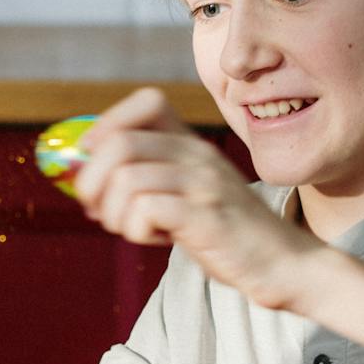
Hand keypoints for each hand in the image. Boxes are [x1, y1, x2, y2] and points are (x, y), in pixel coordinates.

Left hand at [71, 88, 324, 310]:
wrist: (281, 262)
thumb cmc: (225, 232)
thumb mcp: (187, 191)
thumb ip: (147, 177)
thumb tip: (82, 179)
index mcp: (192, 142)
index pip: (146, 101)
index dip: (107, 125)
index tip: (94, 159)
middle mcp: (198, 154)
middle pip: (119, 144)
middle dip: (91, 181)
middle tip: (98, 210)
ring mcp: (204, 183)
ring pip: (126, 179)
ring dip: (114, 213)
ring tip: (132, 229)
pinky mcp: (206, 216)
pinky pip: (147, 210)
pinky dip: (136, 230)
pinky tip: (157, 238)